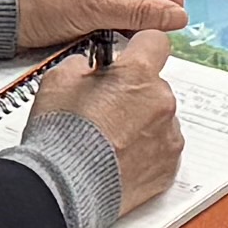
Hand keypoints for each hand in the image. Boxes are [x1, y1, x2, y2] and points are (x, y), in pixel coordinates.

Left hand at [7, 0, 187, 54]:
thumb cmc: (37, 0)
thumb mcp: (96, 9)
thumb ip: (141, 13)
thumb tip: (178, 16)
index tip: (171, 9)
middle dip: (144, 8)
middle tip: (141, 34)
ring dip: (126, 19)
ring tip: (113, 37)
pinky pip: (108, 4)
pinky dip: (110, 22)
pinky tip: (101, 36)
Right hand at [60, 42, 186, 222]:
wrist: (65, 185)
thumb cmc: (61, 134)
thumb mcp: (58, 79)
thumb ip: (82, 65)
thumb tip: (90, 68)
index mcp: (138, 74)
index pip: (155, 41)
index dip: (140, 48)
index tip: (131, 58)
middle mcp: (161, 101)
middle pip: (155, 86)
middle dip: (135, 94)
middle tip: (106, 111)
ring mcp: (168, 136)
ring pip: (160, 119)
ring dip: (141, 124)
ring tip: (110, 141)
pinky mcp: (169, 167)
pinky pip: (162, 150)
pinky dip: (145, 152)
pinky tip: (119, 159)